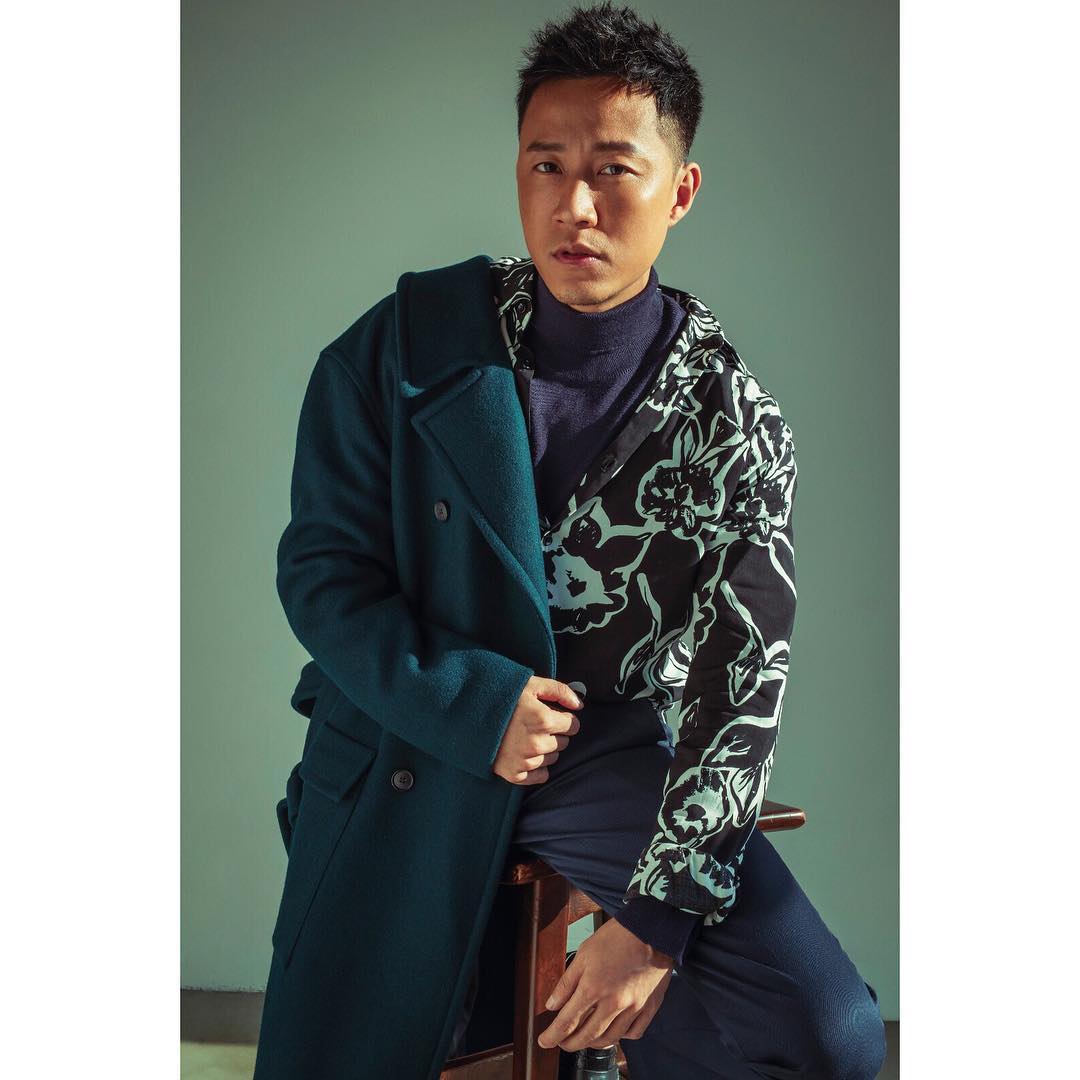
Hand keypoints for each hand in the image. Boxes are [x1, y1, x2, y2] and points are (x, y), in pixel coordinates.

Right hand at [492, 676, 582, 784]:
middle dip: (554, 733)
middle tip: (534, 724)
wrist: (468, 715)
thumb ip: (559, 691)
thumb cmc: (502, 697)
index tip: (549, 714)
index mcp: (544, 720)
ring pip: (553, 757)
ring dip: (545, 748)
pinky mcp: (515, 774)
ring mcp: (526, 761)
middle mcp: (537, 743)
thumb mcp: (531, 685)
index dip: (563, 718)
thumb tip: (579, 705)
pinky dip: (536, 766)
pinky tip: (523, 751)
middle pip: (564, 742)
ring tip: (525, 735)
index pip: (573, 725)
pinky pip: (541, 775)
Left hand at [537, 916, 673, 1051]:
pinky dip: (620, 1037)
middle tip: (562, 1042)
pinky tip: (613, 1030)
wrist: (651, 929)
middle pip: (587, 1036)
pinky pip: (633, 1033)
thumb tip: (552, 1005)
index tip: (545, 1041)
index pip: (567, 1022)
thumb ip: (566, 983)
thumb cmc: (617, 937)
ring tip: (584, 1038)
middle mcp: (613, 1003)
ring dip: (593, 1043)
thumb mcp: (584, 953)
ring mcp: (633, 1008)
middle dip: (570, 1044)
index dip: (553, 1036)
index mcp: (593, 988)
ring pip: (610, 1039)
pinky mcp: (649, 1007)